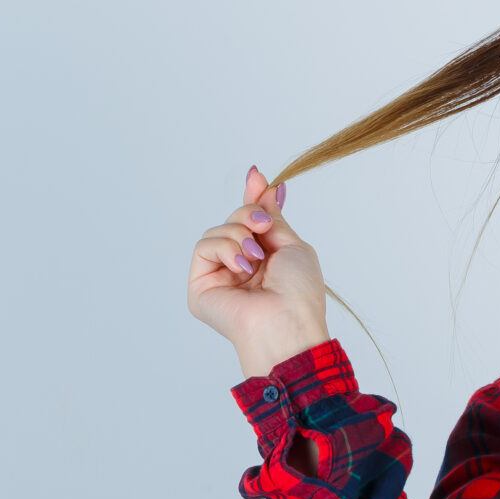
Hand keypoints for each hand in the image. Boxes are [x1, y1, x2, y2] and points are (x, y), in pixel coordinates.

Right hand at [187, 166, 329, 377]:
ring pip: (217, 231)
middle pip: (233, 221)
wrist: (286, 323)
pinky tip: (241, 266)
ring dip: (238, 234)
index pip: (250, 223)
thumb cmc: (298, 293)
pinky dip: (224, 248)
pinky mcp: (200, 287)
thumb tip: (268, 186)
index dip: (253, 199)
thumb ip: (273, 217)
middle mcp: (240, 268)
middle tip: (264, 225)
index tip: (256, 175)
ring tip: (255, 257)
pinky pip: (203, 247)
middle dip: (249, 214)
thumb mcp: (292, 245)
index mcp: (264, 261)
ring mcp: (219, 277)